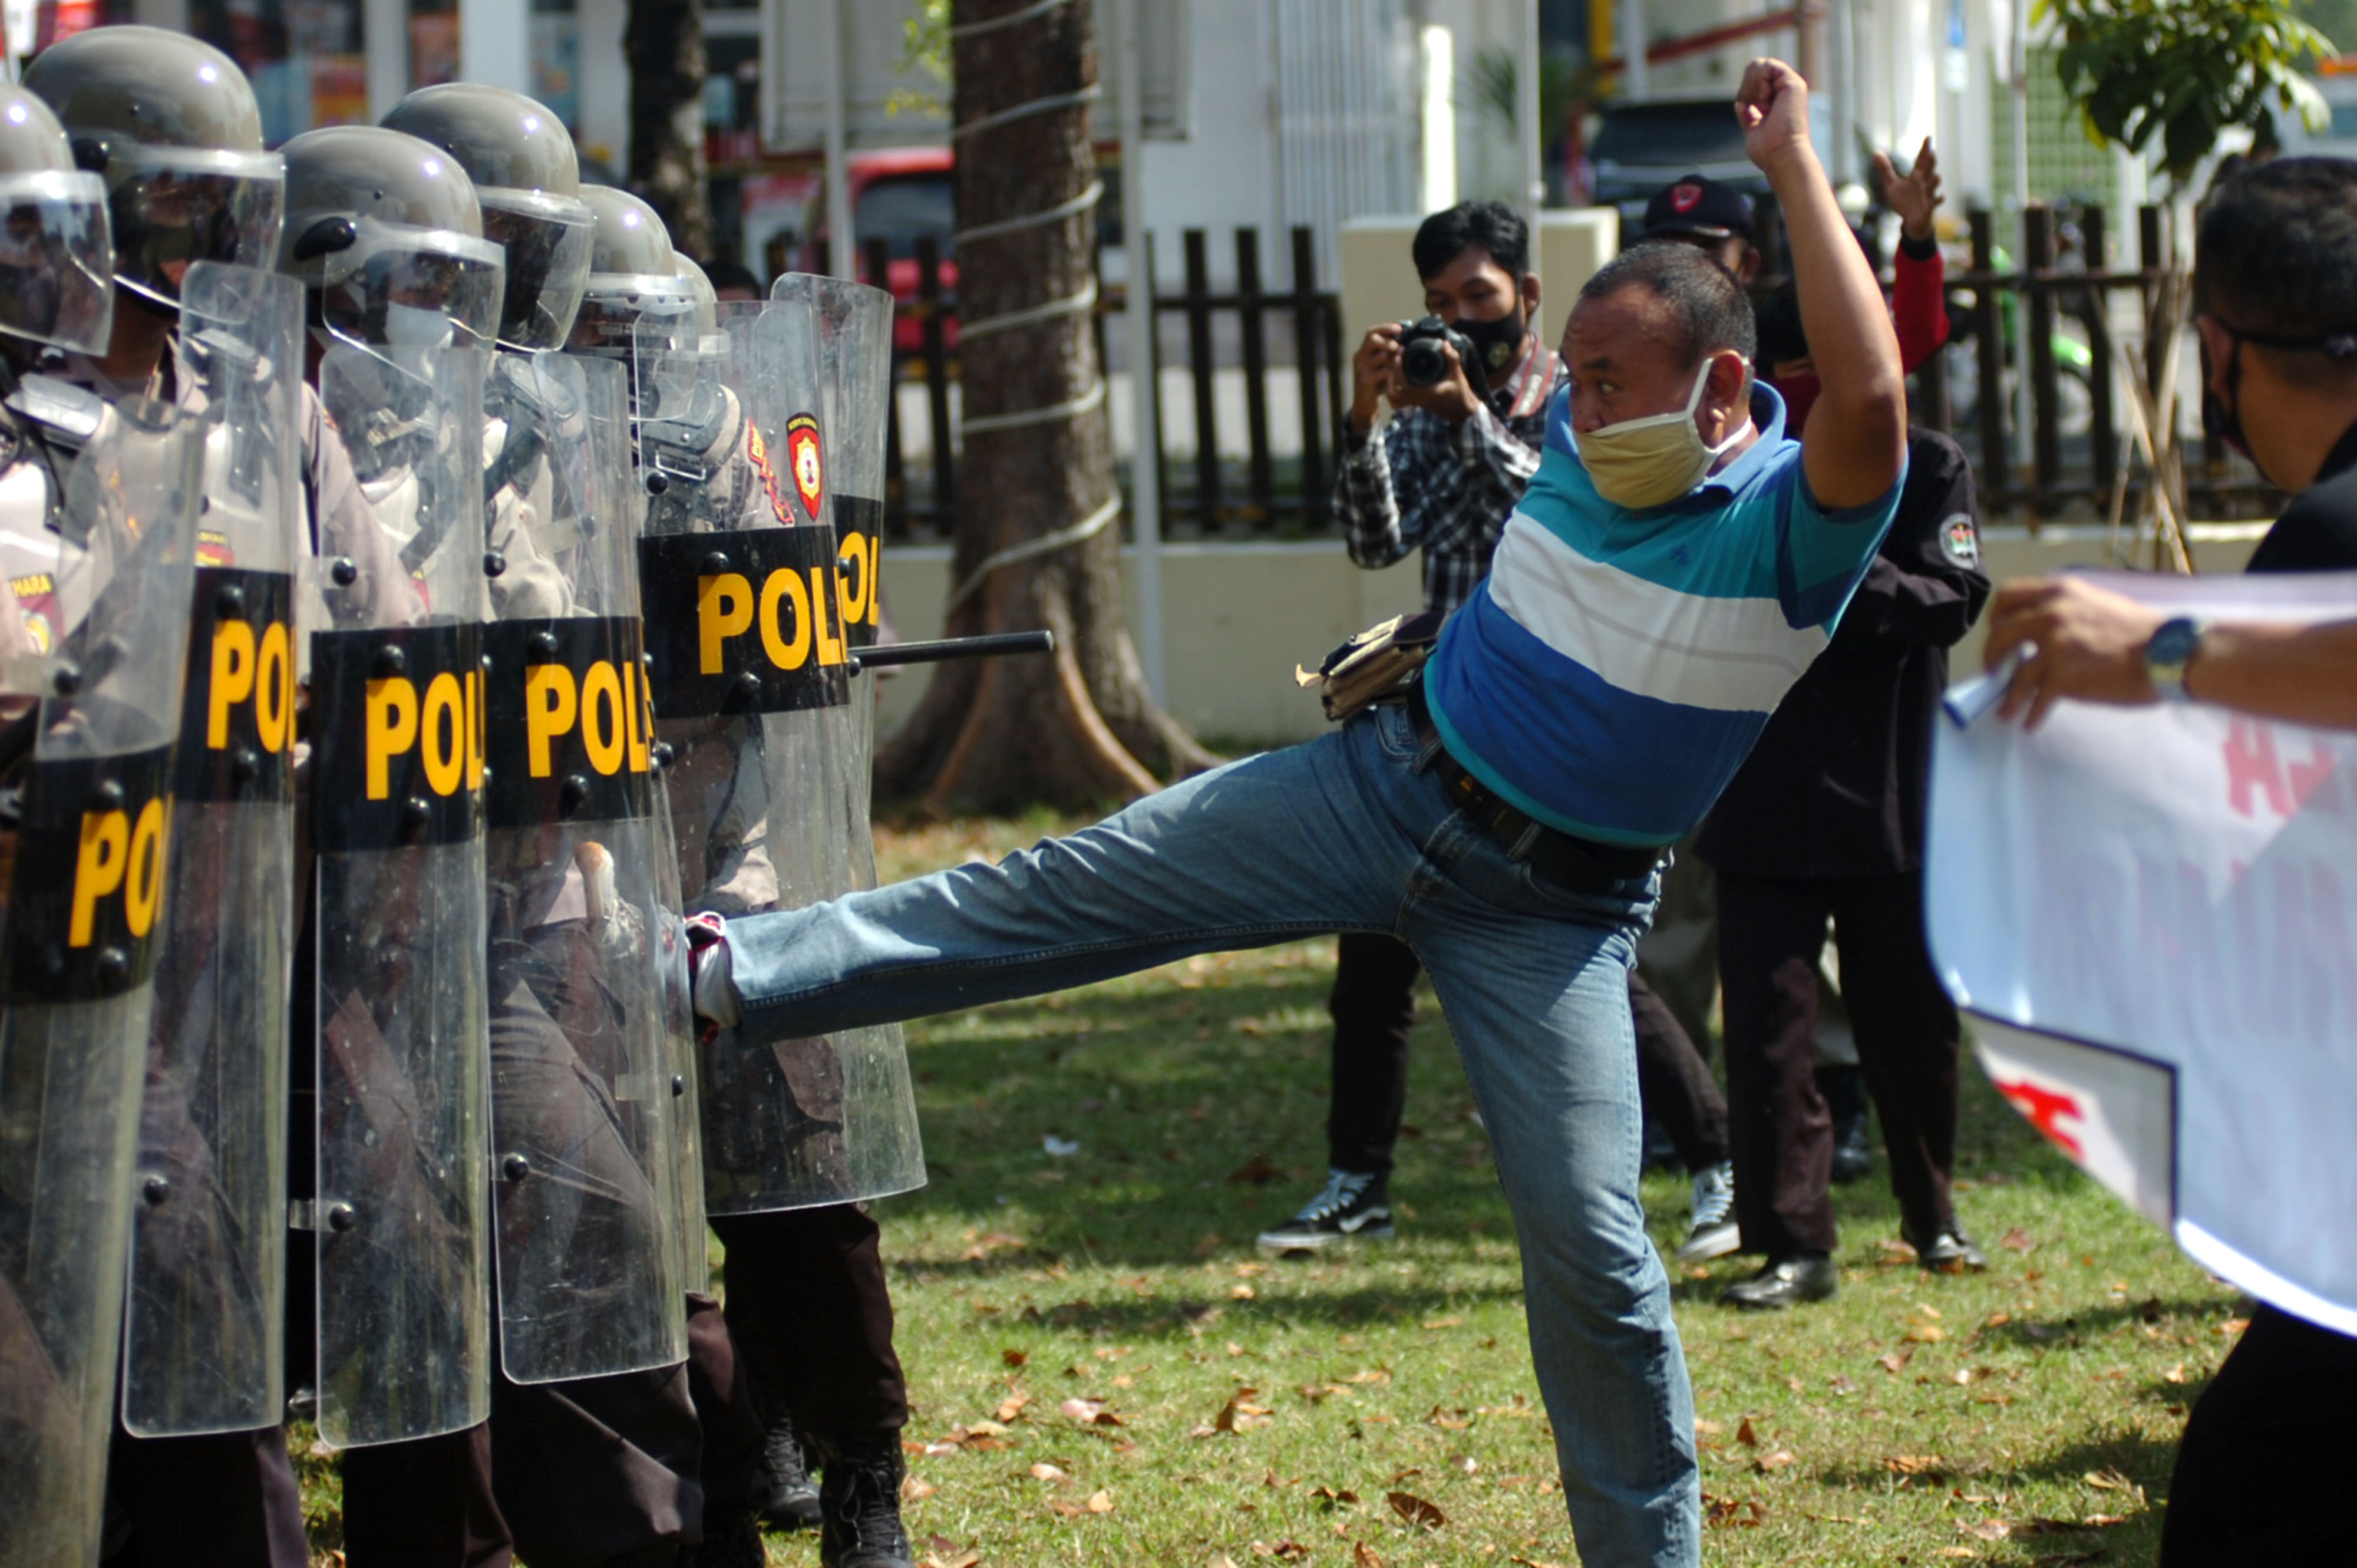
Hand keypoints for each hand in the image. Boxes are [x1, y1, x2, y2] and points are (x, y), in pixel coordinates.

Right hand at [1349, 324, 1403, 433]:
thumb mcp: (1380, 366)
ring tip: (1401, 363)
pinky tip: (1398, 375)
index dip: (1386, 328)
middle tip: (1399, 347)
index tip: (1400, 328)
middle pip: (1372, 339)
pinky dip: (1393, 372)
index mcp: (1363, 351)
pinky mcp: (1366, 382)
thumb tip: (1406, 339)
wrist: (1364, 405)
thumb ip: (1388, 354)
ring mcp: (1361, 370)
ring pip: (1380, 356)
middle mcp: (1359, 358)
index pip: (1371, 332)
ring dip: (1394, 358)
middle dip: (1389, 341)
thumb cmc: (1376, 383)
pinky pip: (1382, 373)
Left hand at [1388, 338, 1483, 426]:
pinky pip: (1398, 399)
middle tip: (1395, 358)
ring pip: (1393, 397)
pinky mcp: (1416, 404)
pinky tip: (1399, 377)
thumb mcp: (1458, 373)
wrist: (1463, 412)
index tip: (1400, 353)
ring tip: (1395, 367)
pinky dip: (1395, 389)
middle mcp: (1418, 400)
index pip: (1403, 383)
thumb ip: (1452, 357)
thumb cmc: (1461, 393)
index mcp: (1426, 393)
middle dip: (1390, 373)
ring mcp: (1416, 403)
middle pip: (1393, 390)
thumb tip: (1445, 343)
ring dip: (1390, 382)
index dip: (1397, 367)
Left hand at [1735, 58, 1813, 173]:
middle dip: (1746, 86)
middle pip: (1755, 68)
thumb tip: (1740, 103)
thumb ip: (1749, 114)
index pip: (1754, 79)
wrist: (1781, 156)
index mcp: (1777, 99)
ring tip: (1760, 105)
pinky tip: (1764, 100)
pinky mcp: (1793, 82)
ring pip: (1760, 65)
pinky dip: (1759, 83)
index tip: (1746, 108)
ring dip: (1752, 85)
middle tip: (1753, 106)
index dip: (1744, 90)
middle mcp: (1785, 90)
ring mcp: (1790, 85)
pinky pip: (1767, 66)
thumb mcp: (1754, 128)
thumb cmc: (1768, 151)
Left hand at [1874, 137, 1942, 241]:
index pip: (1921, 160)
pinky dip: (1938, 199)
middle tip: (1931, 152)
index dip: (1925, 149)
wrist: (1912, 222)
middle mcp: (1924, 183)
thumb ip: (1885, 169)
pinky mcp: (1929, 207)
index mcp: (1916, 176)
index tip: (1928, 137)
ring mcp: (1928, 195)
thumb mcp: (1892, 185)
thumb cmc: (1904, 201)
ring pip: (1933, 185)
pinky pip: (1935, 203)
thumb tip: (1876, 152)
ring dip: (1935, 180)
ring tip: (1935, 176)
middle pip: (1929, 170)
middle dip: (1930, 162)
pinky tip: (1941, 197)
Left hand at [1983, 577, 2167, 729]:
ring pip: (2014, 674)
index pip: (2008, 596)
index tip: (1995, 631)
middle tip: (1993, 670)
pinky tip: (2029, 722)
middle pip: (2001, 635)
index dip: (1996, 616)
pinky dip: (2030, 713)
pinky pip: (2035, 698)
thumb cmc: (2141, 632)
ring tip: (2005, 710)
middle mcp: (2050, 614)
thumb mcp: (2097, 604)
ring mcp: (2054, 645)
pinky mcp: (2062, 675)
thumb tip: (2041, 631)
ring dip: (2008, 696)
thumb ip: (2065, 611)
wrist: (2169, 652)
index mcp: (2059, 592)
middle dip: (1991, 656)